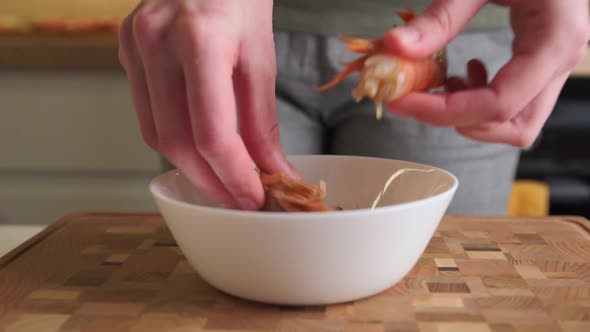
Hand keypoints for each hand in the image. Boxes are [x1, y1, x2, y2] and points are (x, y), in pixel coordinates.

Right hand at [118, 0, 297, 209]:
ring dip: (190, 167)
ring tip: (221, 181)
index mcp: (201, 39)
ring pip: (154, 133)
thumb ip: (262, 122)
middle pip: (176, 142)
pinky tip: (197, 146)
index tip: (254, 197)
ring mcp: (134, 44)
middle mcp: (156, 41)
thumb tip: (272, 171)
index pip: (211, 133)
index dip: (233, 176)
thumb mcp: (260, 58)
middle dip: (210, 181)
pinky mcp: (125, 49)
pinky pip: (147, 111)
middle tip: (239, 199)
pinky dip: (174, 138)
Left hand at [382, 0, 589, 146]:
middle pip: (513, 127)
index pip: (499, 104)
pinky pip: (516, 103)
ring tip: (443, 83)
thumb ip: (440, 17)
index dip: (445, 111)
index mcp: (554, 41)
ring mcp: (555, 65)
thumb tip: (395, 47)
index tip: (402, 101)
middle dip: (458, 120)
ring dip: (471, 115)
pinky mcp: (543, 63)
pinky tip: (463, 73)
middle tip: (415, 100)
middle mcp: (561, 61)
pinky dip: (481, 101)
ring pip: (516, 123)